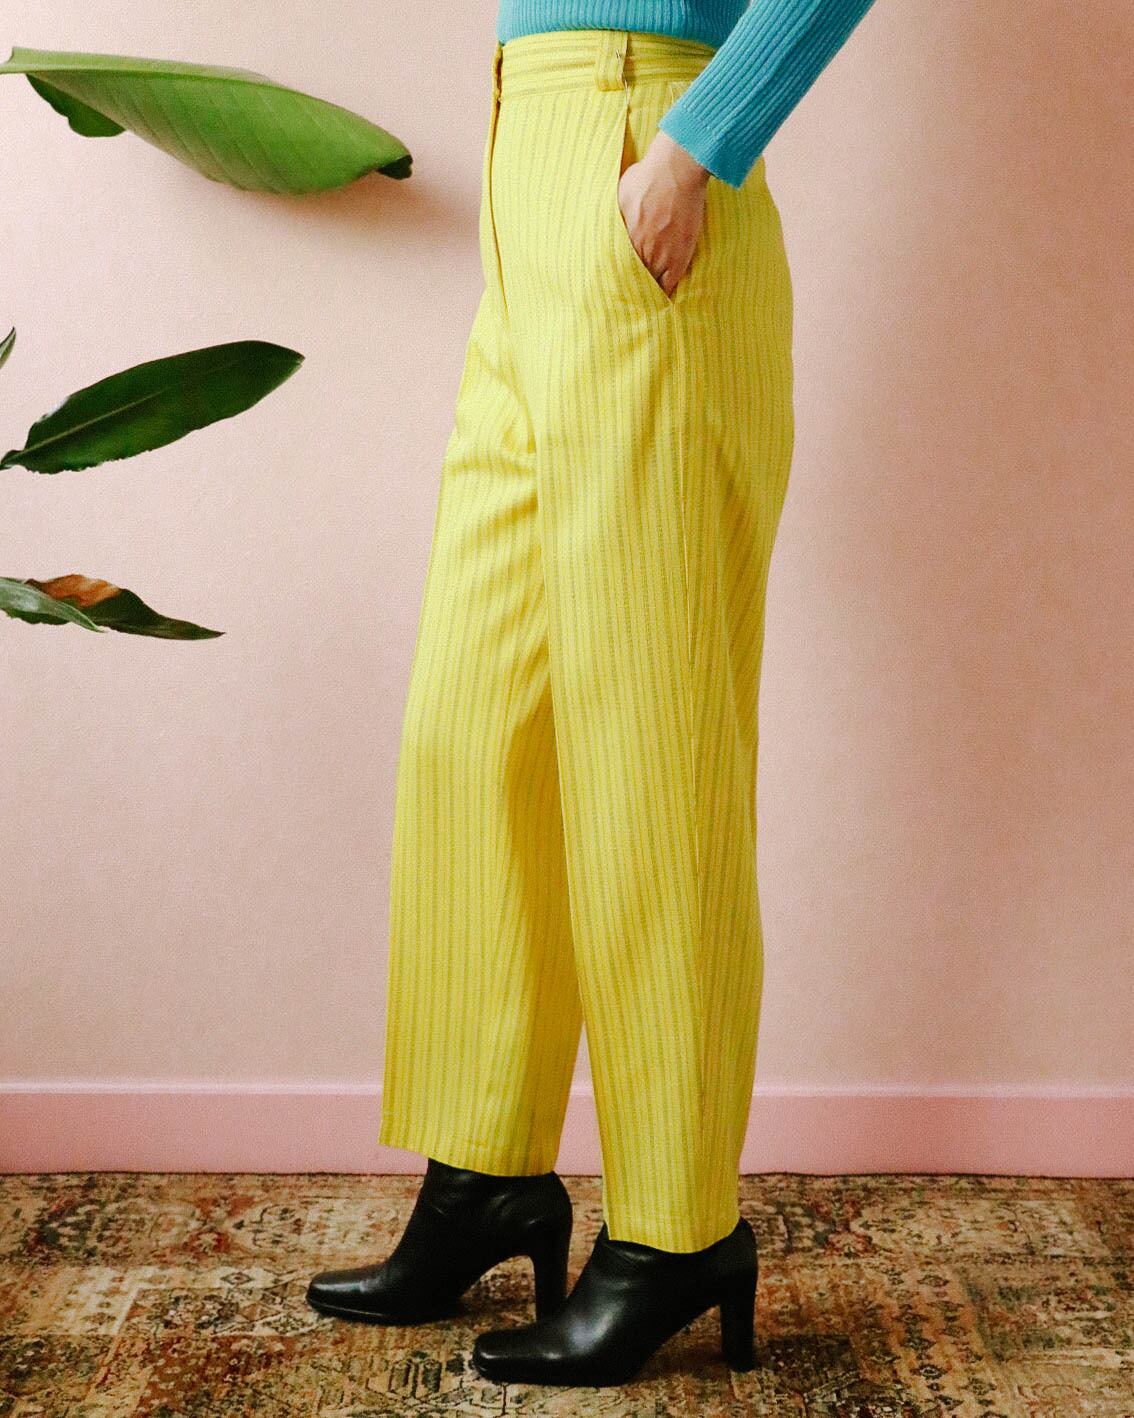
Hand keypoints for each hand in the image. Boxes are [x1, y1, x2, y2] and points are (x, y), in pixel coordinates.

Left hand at [617, 131, 709, 296]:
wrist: (677, 169)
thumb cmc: (646, 177)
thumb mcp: (618, 195)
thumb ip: (611, 216)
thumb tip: (600, 225)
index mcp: (624, 239)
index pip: (614, 271)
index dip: (612, 281)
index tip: (607, 289)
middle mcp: (642, 251)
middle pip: (632, 282)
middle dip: (628, 289)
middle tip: (622, 300)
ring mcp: (663, 254)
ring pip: (651, 285)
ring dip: (646, 292)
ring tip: (641, 301)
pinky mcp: (681, 254)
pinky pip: (671, 282)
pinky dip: (665, 291)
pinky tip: (661, 297)